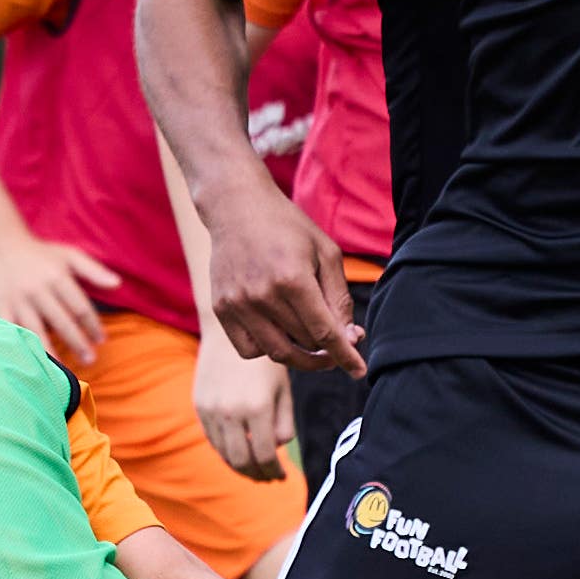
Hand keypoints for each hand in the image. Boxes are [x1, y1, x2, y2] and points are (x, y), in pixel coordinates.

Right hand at [0, 234, 123, 362]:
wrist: (2, 245)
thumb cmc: (42, 253)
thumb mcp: (70, 255)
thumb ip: (94, 270)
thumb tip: (118, 284)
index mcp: (57, 277)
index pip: (80, 307)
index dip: (93, 325)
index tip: (101, 340)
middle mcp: (39, 291)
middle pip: (62, 322)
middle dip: (77, 343)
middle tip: (90, 360)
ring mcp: (19, 301)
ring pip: (37, 332)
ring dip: (52, 352)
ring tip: (63, 371)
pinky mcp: (2, 307)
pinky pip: (12, 331)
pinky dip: (20, 347)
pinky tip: (31, 362)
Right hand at [193, 328, 292, 477]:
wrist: (228, 333)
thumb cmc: (264, 362)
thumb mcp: (283, 389)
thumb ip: (284, 422)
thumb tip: (275, 449)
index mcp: (258, 407)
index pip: (265, 455)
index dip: (274, 471)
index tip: (282, 476)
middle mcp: (231, 411)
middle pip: (242, 461)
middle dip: (256, 475)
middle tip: (268, 478)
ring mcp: (211, 410)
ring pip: (224, 454)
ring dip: (240, 466)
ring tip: (254, 469)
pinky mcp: (200, 407)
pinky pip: (212, 440)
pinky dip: (226, 451)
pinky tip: (239, 450)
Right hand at [201, 182, 363, 374]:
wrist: (236, 207)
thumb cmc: (288, 228)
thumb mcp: (326, 253)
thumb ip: (339, 297)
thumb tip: (349, 338)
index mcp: (293, 279)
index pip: (324, 333)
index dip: (345, 356)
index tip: (359, 371)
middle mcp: (262, 296)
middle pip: (304, 343)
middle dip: (327, 348)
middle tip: (338, 340)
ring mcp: (238, 304)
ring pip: (277, 352)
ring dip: (301, 356)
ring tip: (311, 343)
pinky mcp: (221, 308)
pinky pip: (248, 349)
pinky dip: (268, 349)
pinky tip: (279, 333)